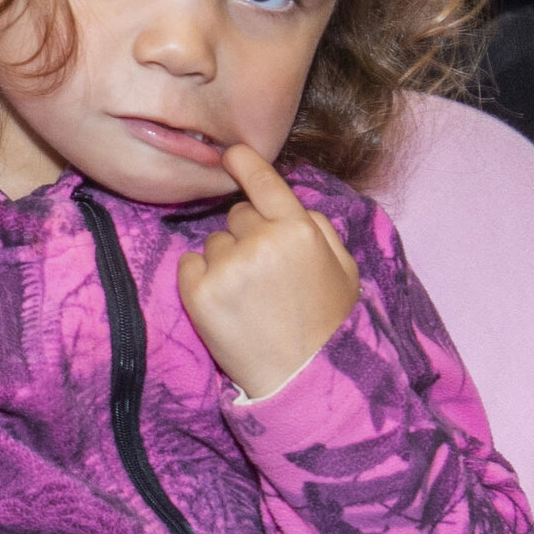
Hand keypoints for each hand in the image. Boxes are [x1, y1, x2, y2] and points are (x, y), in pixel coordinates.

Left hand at [176, 145, 360, 401]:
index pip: (265, 182)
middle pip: (238, 215)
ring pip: (213, 242)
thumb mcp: (344, 271)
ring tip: (250, 300)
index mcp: (300, 230)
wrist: (304, 381)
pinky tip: (226, 306)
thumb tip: (291, 204)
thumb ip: (320, 230)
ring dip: (225, 262)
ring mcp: (227, 267)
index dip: (246, 164)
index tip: (230, 152)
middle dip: (247, 236)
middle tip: (266, 277)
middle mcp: (261, 241)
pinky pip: (189, 265)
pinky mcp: (199, 293)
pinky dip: (200, 280)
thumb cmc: (328, 325)